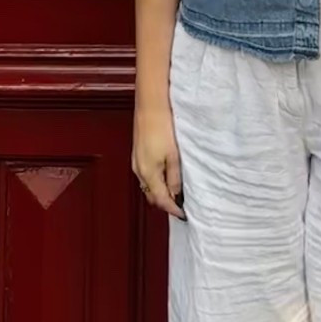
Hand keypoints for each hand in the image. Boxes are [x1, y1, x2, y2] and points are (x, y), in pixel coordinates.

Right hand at [133, 103, 185, 218]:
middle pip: (152, 195)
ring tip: (175, 191)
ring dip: (160, 192)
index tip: (183, 214)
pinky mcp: (137, 155)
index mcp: (149, 174)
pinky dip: (155, 181)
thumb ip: (174, 177)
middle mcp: (139, 171)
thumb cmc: (162, 127)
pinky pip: (145, 175)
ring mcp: (136, 163)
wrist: (150, 107)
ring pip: (148, 186)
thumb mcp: (174, 155)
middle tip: (180, 205)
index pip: (161, 200)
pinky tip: (165, 176)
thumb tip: (176, 194)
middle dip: (165, 203)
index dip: (173, 209)